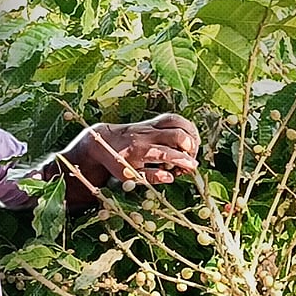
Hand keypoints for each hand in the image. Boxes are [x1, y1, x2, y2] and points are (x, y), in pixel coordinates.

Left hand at [85, 113, 199, 183]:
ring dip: (190, 134)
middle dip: (190, 147)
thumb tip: (170, 178)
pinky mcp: (152, 121)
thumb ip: (150, 177)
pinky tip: (188, 137)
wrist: (103, 140)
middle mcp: (146, 135)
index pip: (166, 153)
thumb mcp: (128, 175)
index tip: (192, 167)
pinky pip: (173, 118)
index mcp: (139, 151)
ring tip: (192, 148)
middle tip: (190, 159)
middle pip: (176, 134)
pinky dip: (185, 126)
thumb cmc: (116, 161)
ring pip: (177, 122)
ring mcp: (150, 125)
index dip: (183, 160)